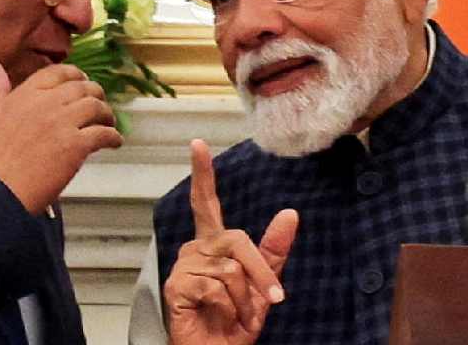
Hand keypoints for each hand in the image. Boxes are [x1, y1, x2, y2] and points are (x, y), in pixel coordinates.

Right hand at [0, 58, 122, 213]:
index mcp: (27, 93)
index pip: (58, 72)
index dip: (75, 75)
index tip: (82, 81)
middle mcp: (48, 102)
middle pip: (82, 88)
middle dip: (95, 94)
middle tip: (99, 104)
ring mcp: (64, 123)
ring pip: (96, 107)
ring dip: (106, 114)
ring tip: (108, 122)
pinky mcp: (76, 145)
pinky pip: (103, 133)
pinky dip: (113, 136)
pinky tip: (114, 142)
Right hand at [163, 139, 298, 344]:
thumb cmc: (235, 324)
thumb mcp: (262, 287)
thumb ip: (273, 251)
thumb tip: (290, 214)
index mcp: (213, 245)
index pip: (205, 202)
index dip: (203, 173)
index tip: (197, 144)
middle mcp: (195, 249)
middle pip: (237, 241)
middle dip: (261, 273)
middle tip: (275, 301)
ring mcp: (184, 266)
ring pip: (231, 270)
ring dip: (245, 300)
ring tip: (236, 316)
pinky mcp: (177, 285)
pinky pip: (217, 286)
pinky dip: (229, 307)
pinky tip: (219, 317)